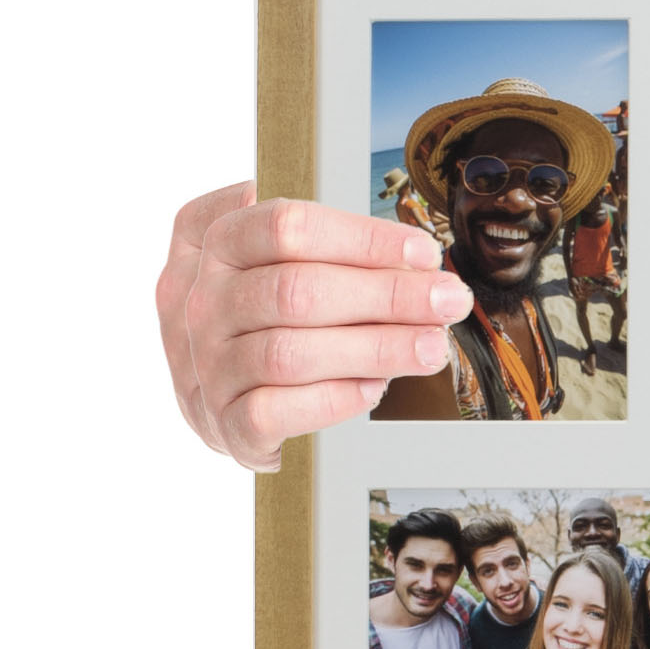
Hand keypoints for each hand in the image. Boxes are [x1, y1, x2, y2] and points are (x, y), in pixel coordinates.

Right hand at [158, 185, 459, 467]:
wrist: (212, 395)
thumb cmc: (255, 319)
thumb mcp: (260, 258)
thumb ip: (313, 239)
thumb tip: (407, 251)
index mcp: (214, 246)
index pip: (287, 227)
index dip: (363, 238)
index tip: (424, 253)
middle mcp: (202, 303)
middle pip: (298, 290)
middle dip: (387, 294)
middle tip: (446, 301)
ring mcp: (208, 365)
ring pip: (293, 353)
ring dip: (375, 349)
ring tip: (430, 347)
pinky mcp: (224, 421)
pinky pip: (276, 410)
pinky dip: (332, 400)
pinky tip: (373, 390)